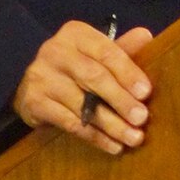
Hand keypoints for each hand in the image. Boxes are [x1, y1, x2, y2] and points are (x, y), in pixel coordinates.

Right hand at [12, 20, 154, 154]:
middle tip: (141, 118)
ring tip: (134, 138)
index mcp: (76, 34)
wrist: (34, 87)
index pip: (106, 51)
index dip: (128, 73)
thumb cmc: (75, 68)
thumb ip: (121, 49)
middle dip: (121, 100)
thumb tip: (146, 35)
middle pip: (94, 77)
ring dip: (112, 125)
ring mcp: (41, 76)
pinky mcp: (33, 102)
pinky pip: (70, 123)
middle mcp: (55, 51)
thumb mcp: (96, 55)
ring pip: (82, 105)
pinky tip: (114, 146)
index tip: (146, 92)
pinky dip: (95, 137)